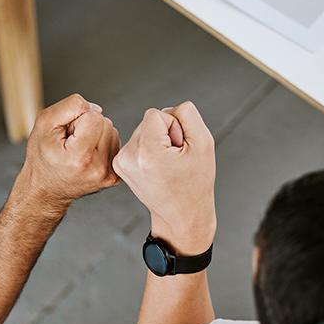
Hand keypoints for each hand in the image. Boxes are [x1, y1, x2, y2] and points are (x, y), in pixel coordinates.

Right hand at [18, 94, 121, 212]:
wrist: (46, 188)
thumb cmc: (42, 156)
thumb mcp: (44, 124)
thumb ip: (69, 106)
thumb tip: (96, 109)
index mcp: (79, 157)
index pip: (94, 116)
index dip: (78, 118)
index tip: (67, 133)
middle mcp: (97, 169)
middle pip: (105, 123)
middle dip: (87, 126)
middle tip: (71, 142)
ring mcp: (108, 175)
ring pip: (112, 132)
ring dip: (96, 134)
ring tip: (78, 148)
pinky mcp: (114, 177)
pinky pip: (115, 145)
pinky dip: (102, 144)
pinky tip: (88, 155)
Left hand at [113, 101, 215, 254]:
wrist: (182, 214)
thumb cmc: (196, 182)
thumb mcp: (203, 143)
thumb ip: (187, 114)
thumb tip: (168, 110)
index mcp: (147, 153)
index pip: (157, 113)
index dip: (174, 127)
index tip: (179, 149)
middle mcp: (129, 157)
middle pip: (148, 121)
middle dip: (165, 134)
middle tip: (175, 159)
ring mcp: (121, 162)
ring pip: (143, 130)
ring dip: (157, 142)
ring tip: (167, 165)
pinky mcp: (119, 165)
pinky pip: (137, 141)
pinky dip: (149, 149)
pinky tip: (157, 167)